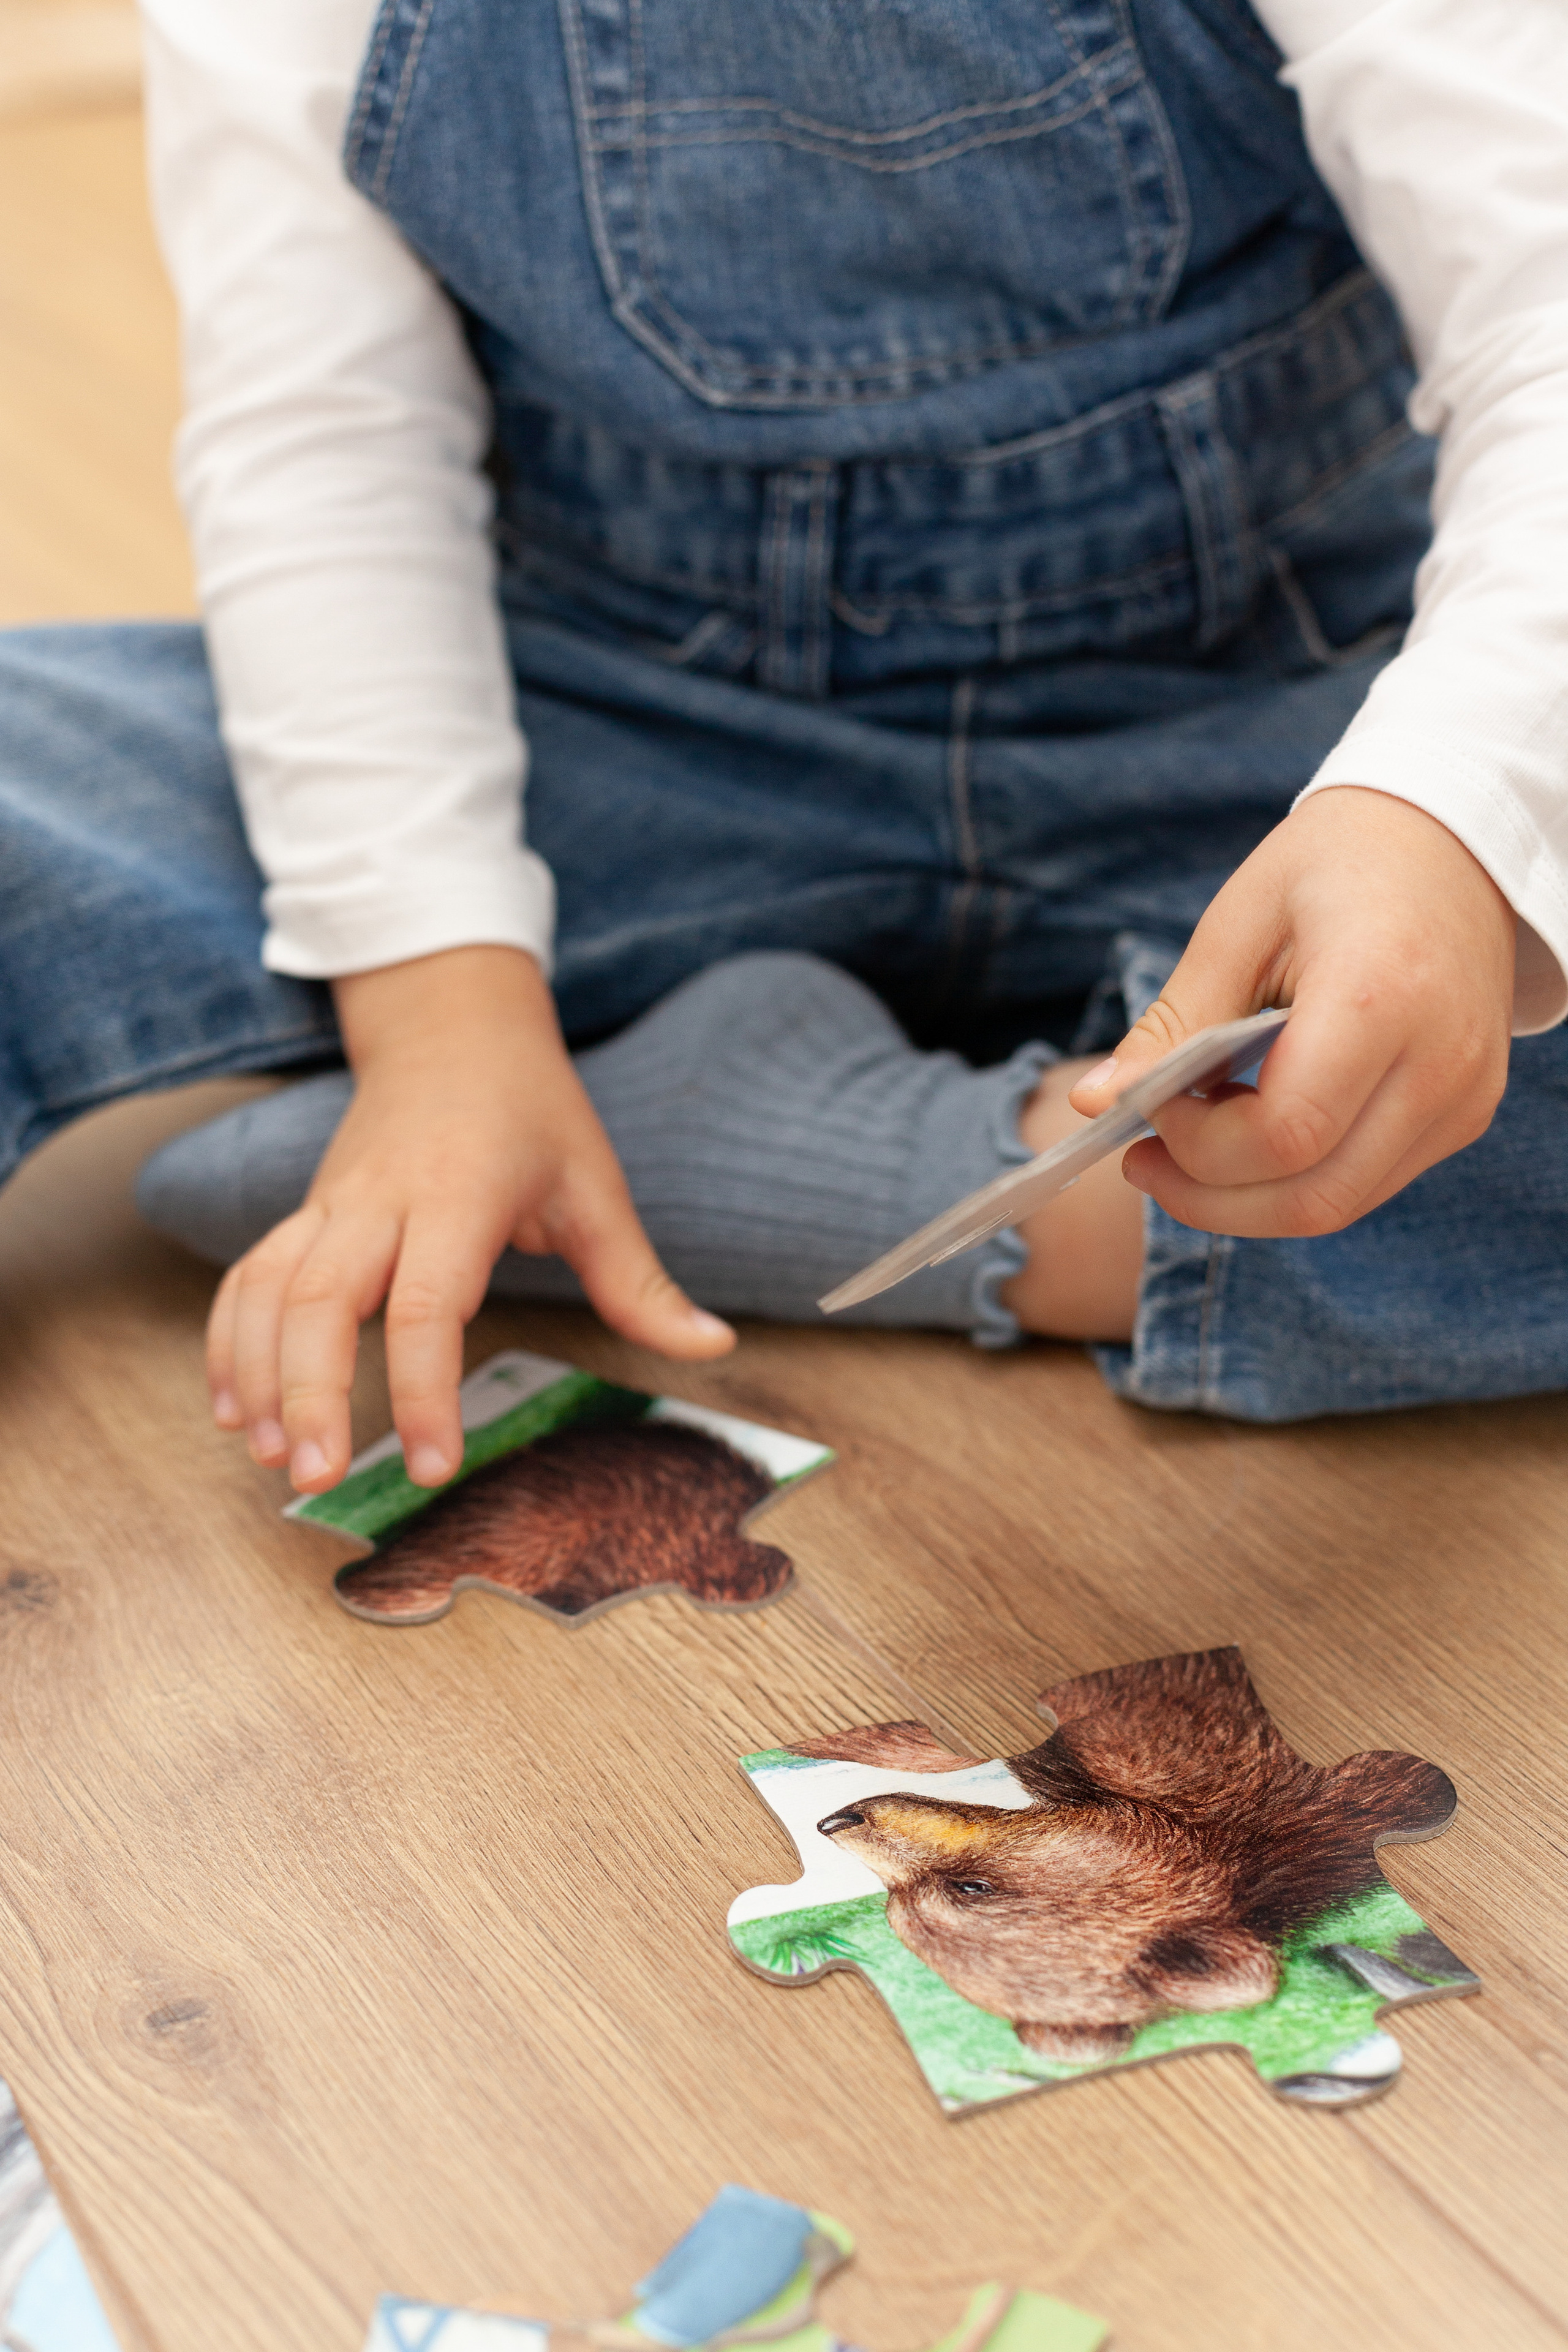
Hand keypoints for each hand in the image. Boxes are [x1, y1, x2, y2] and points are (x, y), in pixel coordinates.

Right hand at [206, 945, 733, 1494]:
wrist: (452, 1022)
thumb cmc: (531, 1107)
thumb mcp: (597, 1185)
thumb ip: (641, 1281)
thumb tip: (714, 1348)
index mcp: (460, 1196)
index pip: (427, 1304)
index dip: (422, 1389)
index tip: (433, 1464)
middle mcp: (381, 1201)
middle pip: (320, 1300)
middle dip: (310, 1393)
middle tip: (315, 1478)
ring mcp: (332, 1205)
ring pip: (268, 1289)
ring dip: (257, 1375)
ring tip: (271, 1458)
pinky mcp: (305, 1212)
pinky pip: (249, 1278)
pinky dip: (232, 1341)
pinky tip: (233, 1409)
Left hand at [1068, 787, 1517, 1237]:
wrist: (1456, 845)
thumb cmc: (1336, 865)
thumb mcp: (1239, 922)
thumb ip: (1174, 1023)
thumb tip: (1093, 1105)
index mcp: (1381, 997)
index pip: (1283, 1133)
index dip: (1198, 1146)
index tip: (1147, 1109)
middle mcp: (1440, 1063)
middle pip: (1311, 1195)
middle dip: (1209, 1198)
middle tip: (1144, 1162)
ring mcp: (1462, 1098)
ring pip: (1339, 1206)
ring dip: (1246, 1201)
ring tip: (1187, 1151)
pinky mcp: (1464, 1115)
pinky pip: (1366, 1183)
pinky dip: (1294, 1180)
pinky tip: (1249, 1134)